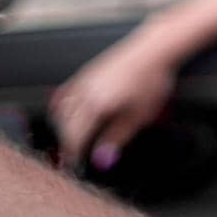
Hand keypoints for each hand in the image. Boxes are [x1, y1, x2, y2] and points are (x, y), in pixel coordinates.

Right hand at [48, 32, 176, 172]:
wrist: (154, 49)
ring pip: (62, 109)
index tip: (76, 166)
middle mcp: (84, 92)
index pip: (75, 136)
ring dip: (64, 127)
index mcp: (96, 105)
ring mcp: (83, 79)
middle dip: (67, 143)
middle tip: (74, 158)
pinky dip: (62, 108)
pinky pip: (65, 93)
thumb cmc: (151, 80)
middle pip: (65, 125)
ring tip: (73, 140)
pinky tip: (68, 114)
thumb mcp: (139, 116)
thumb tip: (102, 159)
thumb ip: (117, 138)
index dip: (74, 154)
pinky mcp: (87, 71)